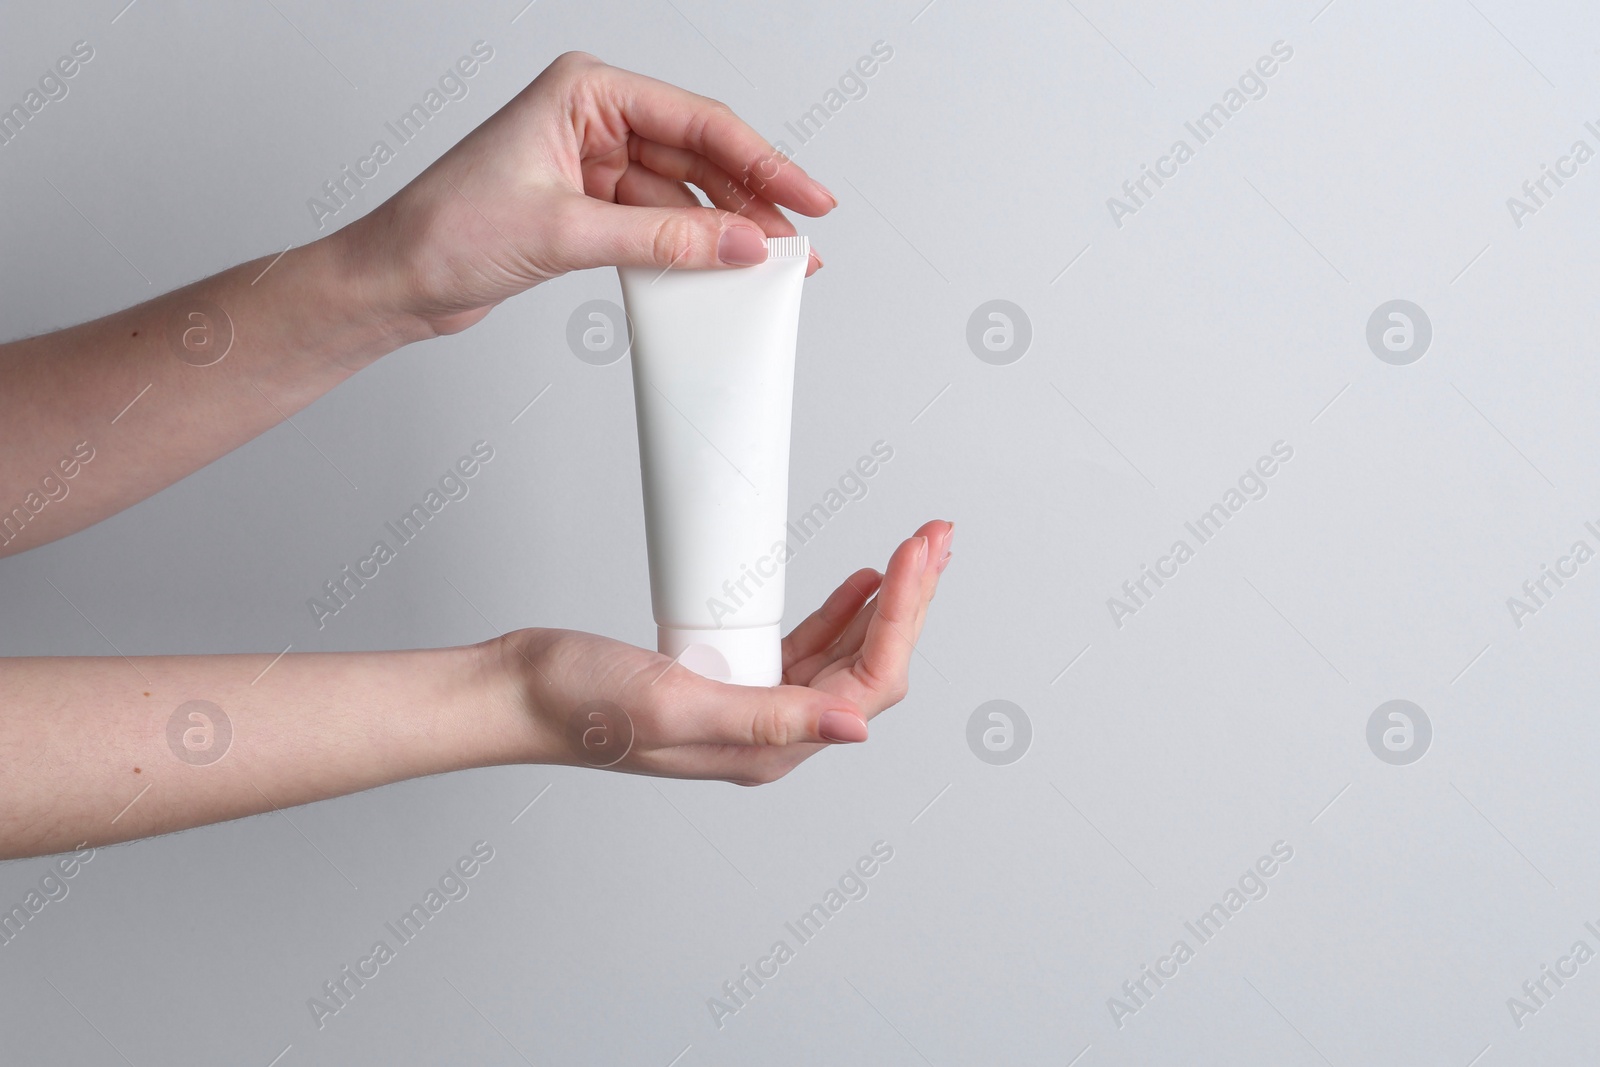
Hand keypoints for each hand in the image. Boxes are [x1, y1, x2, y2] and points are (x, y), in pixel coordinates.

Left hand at [342, 51, 834, 337]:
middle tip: (800, 242)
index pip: (696, 121)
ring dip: (725, 230)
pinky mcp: (588, 208)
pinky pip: (658, 225)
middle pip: (699, 157)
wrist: (393, 280)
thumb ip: (660, 241)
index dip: (762, 160)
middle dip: (752, 201)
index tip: (807, 196)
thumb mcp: (563, 233)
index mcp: (585, 92)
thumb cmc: (443, 231)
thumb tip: (737, 244)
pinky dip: (689, 250)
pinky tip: (720, 269)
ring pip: (683, 195)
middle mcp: (593, 120)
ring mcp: (592, 165)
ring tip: (770, 264)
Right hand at [493, 520, 952, 784]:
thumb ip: (766, 719)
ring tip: (913, 552)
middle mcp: (768, 734)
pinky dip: (840, 612)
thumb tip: (854, 727)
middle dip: (911, 599)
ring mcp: (750, 705)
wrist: (519, 692)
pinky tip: (858, 586)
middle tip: (936, 538)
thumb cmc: (579, 705)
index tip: (914, 553)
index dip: (903, 616)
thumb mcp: (677, 702)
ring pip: (844, 654)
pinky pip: (805, 647)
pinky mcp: (730, 677)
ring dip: (885, 601)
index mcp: (766, 749)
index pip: (867, 682)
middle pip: (869, 666)